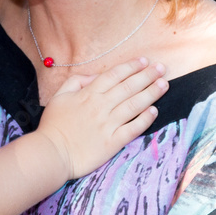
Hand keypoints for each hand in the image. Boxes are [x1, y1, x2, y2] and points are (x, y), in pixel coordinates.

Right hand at [38, 58, 167, 178]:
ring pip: (134, 105)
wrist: (52, 153)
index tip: (144, 61)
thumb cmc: (53, 125)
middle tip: (161, 68)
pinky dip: (145, 119)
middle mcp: (101, 106)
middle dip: (147, 76)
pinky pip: (133, 128)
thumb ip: (77, 82)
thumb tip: (95, 76)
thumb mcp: (59, 96)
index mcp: (88, 94)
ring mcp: (108, 124)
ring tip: (164, 84)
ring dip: (151, 93)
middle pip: (128, 87)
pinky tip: (154, 111)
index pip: (114, 75)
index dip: (131, 67)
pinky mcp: (113, 142)